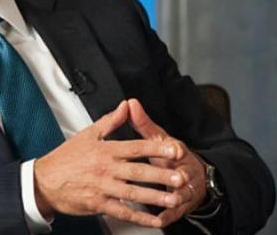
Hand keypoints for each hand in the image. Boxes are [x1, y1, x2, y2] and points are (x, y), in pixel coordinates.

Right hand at [34, 100, 189, 227]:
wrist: (45, 181)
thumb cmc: (66, 158)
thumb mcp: (87, 134)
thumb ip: (110, 121)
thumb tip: (126, 105)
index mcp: (105, 150)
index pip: (135, 147)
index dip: (156, 148)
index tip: (174, 150)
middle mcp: (105, 168)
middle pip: (138, 171)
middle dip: (161, 175)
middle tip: (180, 177)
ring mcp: (102, 187)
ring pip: (133, 192)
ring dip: (154, 197)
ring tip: (172, 199)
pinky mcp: (98, 204)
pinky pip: (122, 211)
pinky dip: (139, 217)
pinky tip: (153, 219)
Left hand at [127, 98, 206, 226]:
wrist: (193, 177)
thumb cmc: (171, 156)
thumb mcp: (159, 138)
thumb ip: (143, 123)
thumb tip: (130, 103)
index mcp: (177, 153)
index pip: (178, 149)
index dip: (176, 148)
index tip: (176, 149)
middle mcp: (184, 172)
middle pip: (182, 174)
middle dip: (178, 176)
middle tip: (177, 178)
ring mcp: (184, 190)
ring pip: (181, 195)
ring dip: (175, 198)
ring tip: (168, 201)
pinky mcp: (181, 207)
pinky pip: (175, 213)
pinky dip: (168, 216)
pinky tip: (159, 219)